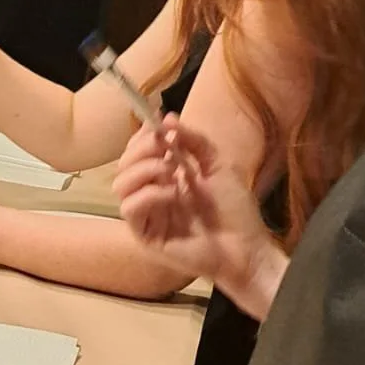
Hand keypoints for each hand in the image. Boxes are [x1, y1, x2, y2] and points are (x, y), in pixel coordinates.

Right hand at [113, 116, 284, 316]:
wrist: (245, 247)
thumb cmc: (234, 209)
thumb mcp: (217, 164)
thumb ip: (193, 140)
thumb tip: (166, 118)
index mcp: (165, 177)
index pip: (137, 152)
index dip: (143, 135)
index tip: (158, 124)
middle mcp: (151, 194)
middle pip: (123, 165)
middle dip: (142, 149)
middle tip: (165, 147)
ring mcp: (147, 215)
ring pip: (119, 185)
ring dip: (144, 170)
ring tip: (172, 172)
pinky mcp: (145, 235)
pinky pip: (129, 209)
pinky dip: (149, 195)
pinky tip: (173, 195)